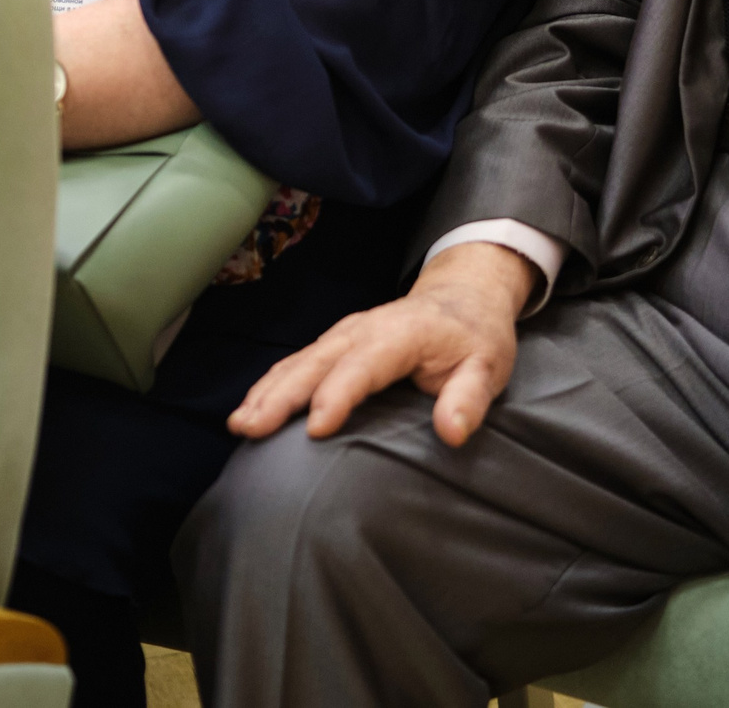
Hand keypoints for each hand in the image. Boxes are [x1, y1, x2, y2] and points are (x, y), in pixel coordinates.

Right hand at [229, 241, 535, 446]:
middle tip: (252, 429)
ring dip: (267, 391)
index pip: (365, 366)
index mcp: (402, 334)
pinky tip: (251, 408)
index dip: (339, 395)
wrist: (463, 295)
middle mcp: (364, 330)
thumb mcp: (488, 367)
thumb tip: (452, 432)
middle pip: (317, 363)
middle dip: (282, 396)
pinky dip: (271, 384)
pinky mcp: (335, 343)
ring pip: (299, 362)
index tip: (316, 429)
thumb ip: (469, 398)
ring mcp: (345, 334)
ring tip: (240, 424)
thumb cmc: (475, 337)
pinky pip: (298, 363)